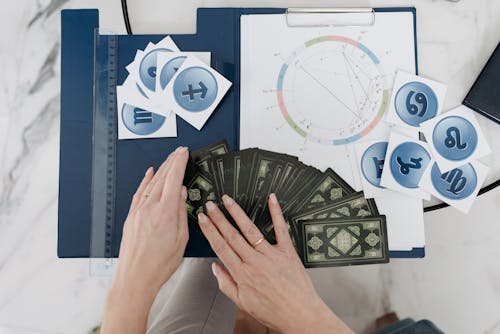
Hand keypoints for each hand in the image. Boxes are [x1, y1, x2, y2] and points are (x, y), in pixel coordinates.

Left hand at [101, 146, 188, 333]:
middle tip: (179, 152)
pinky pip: (139, 193)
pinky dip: (145, 181)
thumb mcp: (180, 239)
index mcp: (165, 212)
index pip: (173, 179)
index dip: (180, 163)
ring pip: (151, 183)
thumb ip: (180, 212)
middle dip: (172, 161)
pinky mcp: (131, 217)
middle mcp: (149, 208)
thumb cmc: (158, 264)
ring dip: (161, 169)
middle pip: (162, 177)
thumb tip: (180, 194)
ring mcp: (138, 211)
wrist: (134, 278)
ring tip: (169, 160)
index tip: (184, 153)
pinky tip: (149, 175)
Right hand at [198, 194, 353, 333]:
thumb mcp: (243, 303)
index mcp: (242, 274)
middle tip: (211, 205)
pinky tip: (271, 200)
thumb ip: (226, 284)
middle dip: (219, 218)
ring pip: (250, 229)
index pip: (221, 247)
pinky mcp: (287, 251)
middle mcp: (255, 261)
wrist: (299, 315)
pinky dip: (276, 213)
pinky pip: (281, 229)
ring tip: (229, 201)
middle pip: (232, 235)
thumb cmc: (274, 312)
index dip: (210, 231)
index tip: (203, 220)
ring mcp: (271, 255)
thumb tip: (215, 268)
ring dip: (237, 213)